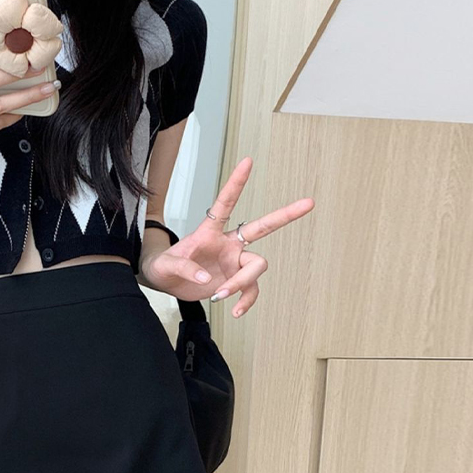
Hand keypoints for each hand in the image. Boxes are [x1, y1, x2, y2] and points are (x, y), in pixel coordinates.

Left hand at [139, 157, 314, 317]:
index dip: (236, 183)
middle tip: (309, 202)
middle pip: (262, 228)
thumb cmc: (163, 267)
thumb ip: (183, 269)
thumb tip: (206, 279)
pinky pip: (251, 290)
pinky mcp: (235, 280)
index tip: (247, 161)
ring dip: (242, 283)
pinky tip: (235, 311)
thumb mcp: (164, 266)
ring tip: (220, 296)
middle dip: (285, 215)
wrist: (166, 283)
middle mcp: (228, 243)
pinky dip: (245, 301)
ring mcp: (234, 262)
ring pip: (257, 266)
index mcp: (210, 231)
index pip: (225, 203)